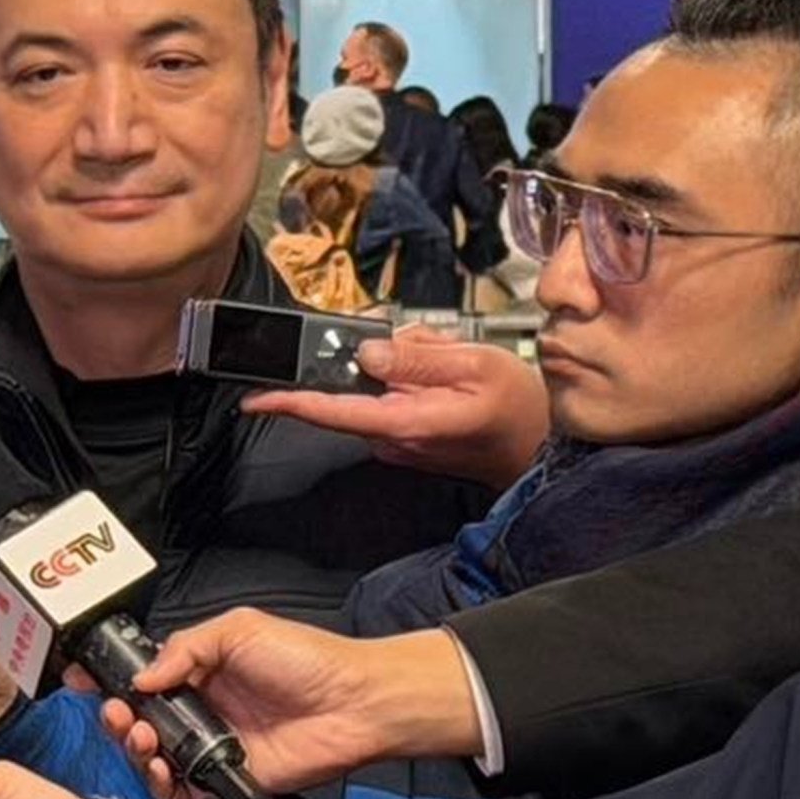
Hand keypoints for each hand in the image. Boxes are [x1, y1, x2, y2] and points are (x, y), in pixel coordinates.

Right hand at [100, 613, 480, 798]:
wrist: (353, 704)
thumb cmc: (309, 661)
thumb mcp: (239, 630)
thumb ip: (185, 648)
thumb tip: (144, 676)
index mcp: (200, 670)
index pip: (143, 677)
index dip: (113, 680)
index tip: (89, 679)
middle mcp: (202, 709)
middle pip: (139, 720)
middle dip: (117, 717)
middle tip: (117, 713)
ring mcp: (212, 745)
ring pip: (154, 756)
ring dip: (135, 748)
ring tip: (140, 737)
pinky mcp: (227, 778)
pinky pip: (183, 791)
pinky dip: (164, 786)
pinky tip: (163, 770)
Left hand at [248, 330, 547, 490]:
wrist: (546, 448)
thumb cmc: (518, 406)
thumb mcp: (474, 363)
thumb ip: (415, 357)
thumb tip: (365, 352)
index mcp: (405, 422)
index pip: (331, 412)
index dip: (288, 402)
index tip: (253, 396)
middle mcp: (395, 440)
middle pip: (353, 392)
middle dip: (380, 358)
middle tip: (434, 350)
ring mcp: (401, 446)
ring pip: (376, 392)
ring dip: (401, 370)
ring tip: (451, 365)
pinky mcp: (409, 443)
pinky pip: (392, 402)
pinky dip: (411, 383)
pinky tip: (448, 379)